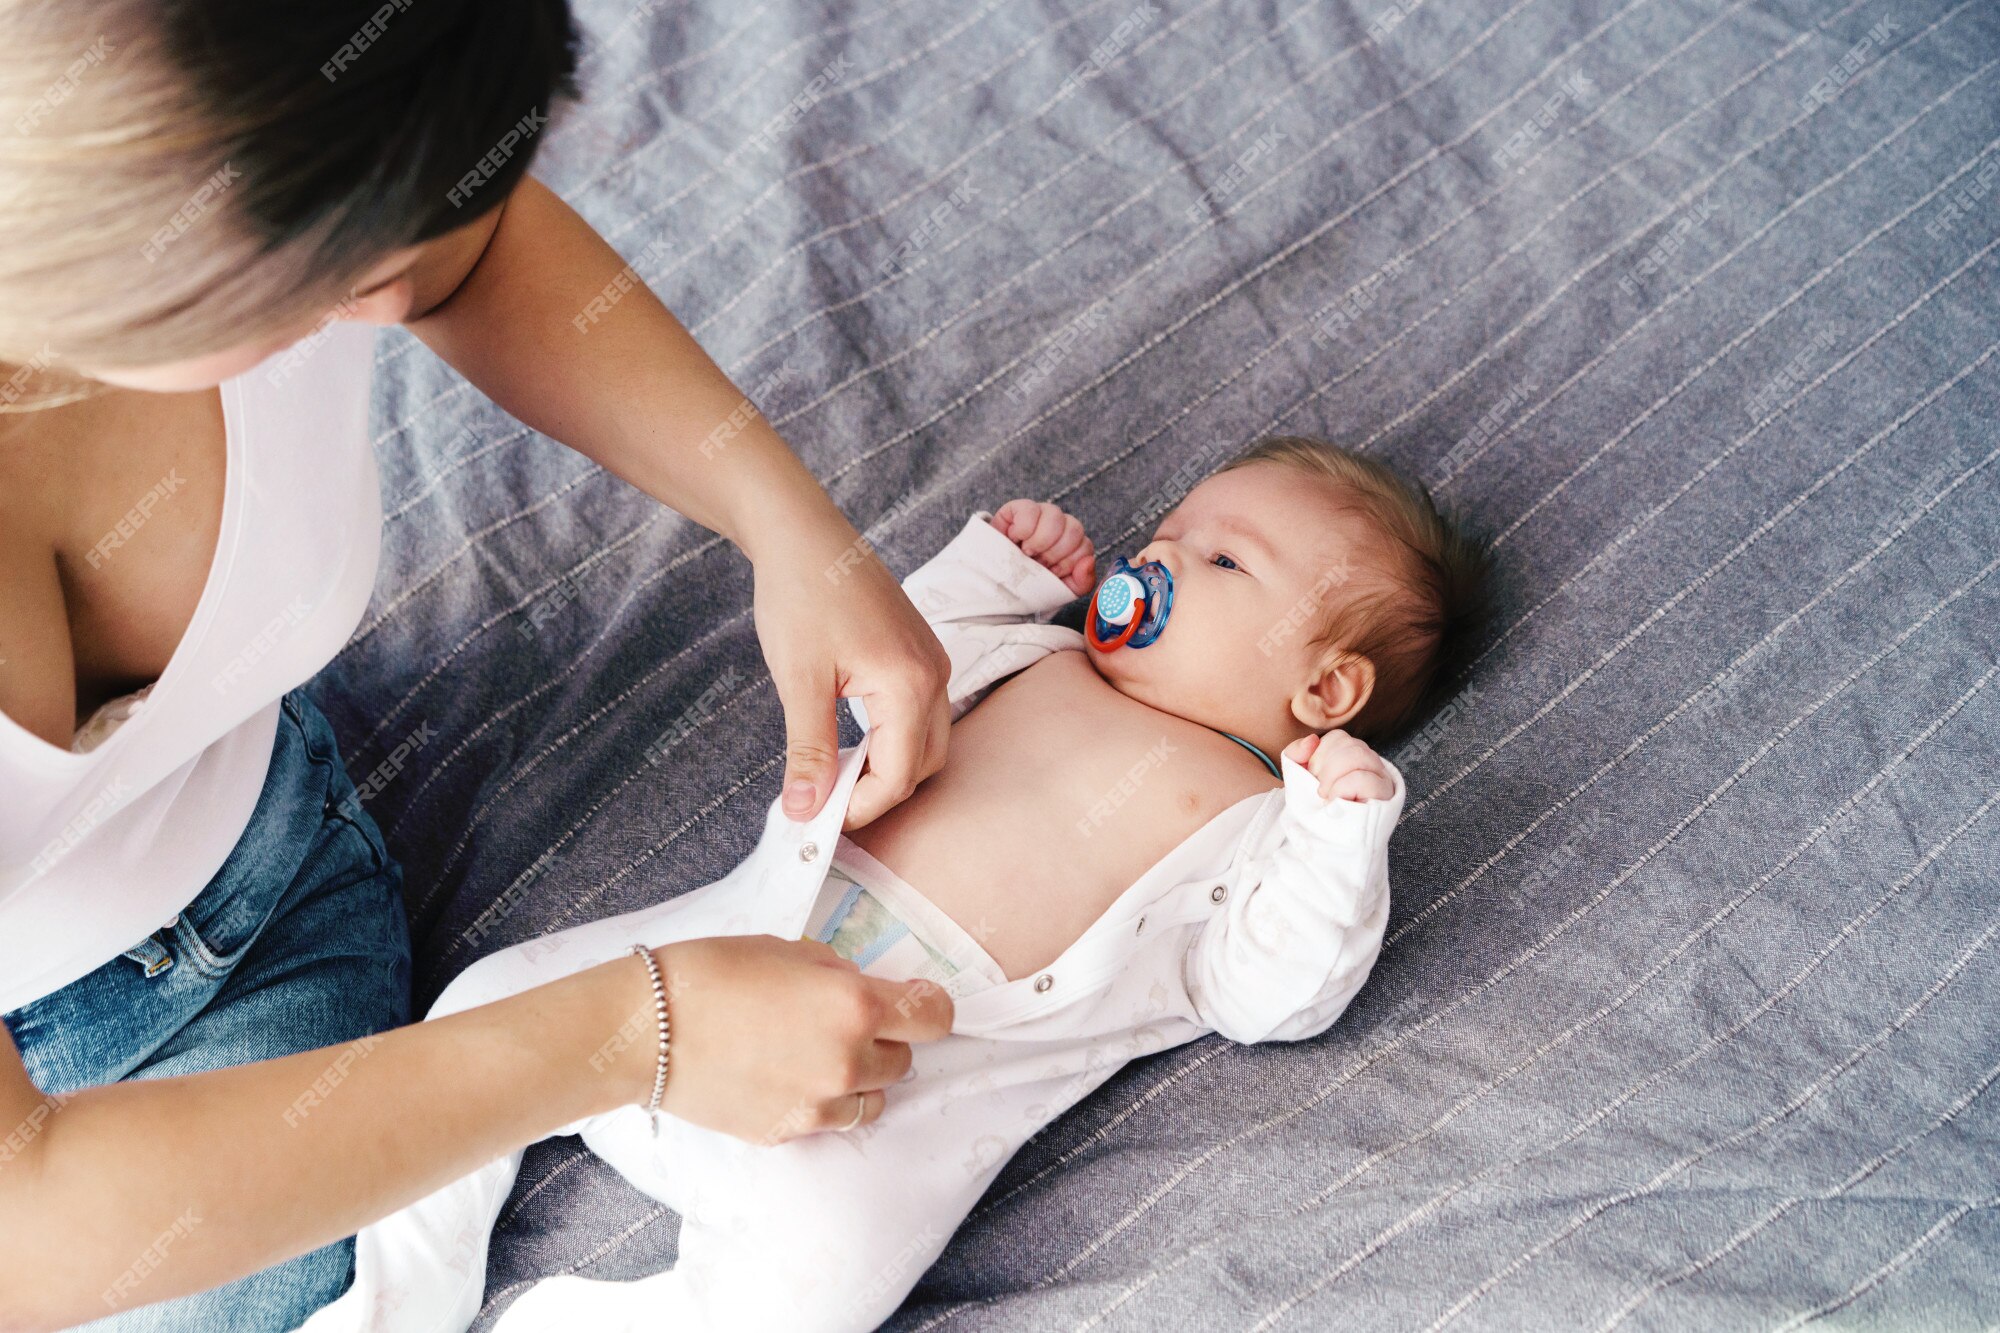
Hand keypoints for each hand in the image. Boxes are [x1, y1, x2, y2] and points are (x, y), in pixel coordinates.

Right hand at [650, 936, 952, 1141]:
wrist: (645, 1030)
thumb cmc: (711, 972)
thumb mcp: (788, 950)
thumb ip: (836, 973)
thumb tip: (856, 987)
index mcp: (855, 1006)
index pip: (934, 1017)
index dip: (931, 1007)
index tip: (918, 1001)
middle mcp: (847, 1061)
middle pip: (905, 1060)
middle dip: (887, 1039)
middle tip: (847, 1021)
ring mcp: (817, 1105)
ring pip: (874, 1099)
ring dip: (861, 1077)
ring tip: (819, 1054)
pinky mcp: (787, 1133)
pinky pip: (829, 1121)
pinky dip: (823, 1102)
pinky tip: (787, 1077)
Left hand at [751, 514, 951, 828]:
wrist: (804, 533)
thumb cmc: (801, 593)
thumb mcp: (800, 679)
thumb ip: (810, 751)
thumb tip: (806, 809)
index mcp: (909, 683)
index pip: (899, 775)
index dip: (860, 809)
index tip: (818, 821)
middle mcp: (934, 675)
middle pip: (923, 766)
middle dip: (879, 794)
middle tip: (825, 805)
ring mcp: (932, 662)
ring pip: (926, 743)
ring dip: (888, 769)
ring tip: (834, 776)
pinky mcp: (920, 654)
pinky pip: (920, 715)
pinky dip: (892, 740)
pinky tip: (850, 741)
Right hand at [990, 499, 1096, 596]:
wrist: (995, 584)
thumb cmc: (1029, 585)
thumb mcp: (1059, 590)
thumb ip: (1082, 581)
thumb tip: (1088, 561)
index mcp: (1072, 543)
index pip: (1085, 546)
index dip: (1068, 564)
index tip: (1051, 574)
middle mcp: (1060, 525)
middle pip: (1074, 530)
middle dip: (1054, 554)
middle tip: (1037, 564)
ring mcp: (1040, 513)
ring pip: (1055, 516)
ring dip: (1040, 542)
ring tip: (1026, 554)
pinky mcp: (1018, 508)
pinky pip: (1030, 510)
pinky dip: (1023, 529)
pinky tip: (1015, 540)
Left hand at [1282, 730, 1394, 801]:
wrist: (1325, 841)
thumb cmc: (1316, 807)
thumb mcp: (1299, 776)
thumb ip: (1296, 753)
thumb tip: (1312, 740)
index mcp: (1352, 754)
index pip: (1339, 737)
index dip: (1319, 755)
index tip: (1314, 777)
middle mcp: (1371, 763)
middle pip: (1349, 745)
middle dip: (1326, 768)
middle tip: (1320, 790)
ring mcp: (1381, 778)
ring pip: (1358, 756)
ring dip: (1333, 777)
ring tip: (1327, 797)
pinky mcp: (1384, 795)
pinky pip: (1363, 779)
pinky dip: (1342, 789)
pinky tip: (1337, 803)